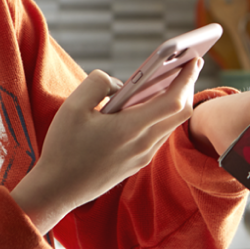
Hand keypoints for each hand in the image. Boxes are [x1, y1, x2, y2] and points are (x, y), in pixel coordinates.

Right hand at [11, 59, 202, 233]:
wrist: (57, 190)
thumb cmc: (63, 147)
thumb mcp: (73, 106)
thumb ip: (97, 84)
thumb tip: (120, 84)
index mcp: (130, 129)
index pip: (173, 101)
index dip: (185, 78)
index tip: (192, 58)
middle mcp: (143, 145)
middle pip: (181, 113)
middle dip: (188, 85)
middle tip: (189, 64)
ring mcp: (142, 157)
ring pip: (171, 124)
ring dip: (176, 101)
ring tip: (172, 79)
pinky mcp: (137, 163)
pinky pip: (159, 135)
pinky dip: (162, 116)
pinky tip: (151, 104)